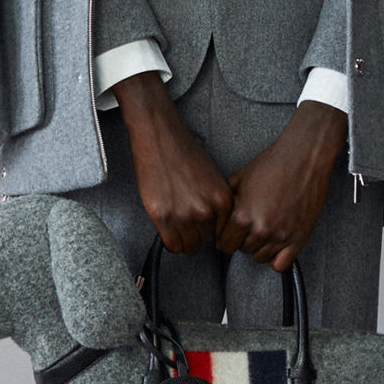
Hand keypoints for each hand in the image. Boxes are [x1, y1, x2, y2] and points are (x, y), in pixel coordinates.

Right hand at [112, 71, 233, 253]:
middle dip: (196, 235)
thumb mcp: (213, 177)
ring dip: (183, 240)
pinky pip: (171, 245)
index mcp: (223, 200)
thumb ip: (216, 202)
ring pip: (189, 247)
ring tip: (176, 227)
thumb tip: (213, 224)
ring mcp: (184, 215)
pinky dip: (170, 242)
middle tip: (186, 224)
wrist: (160, 137)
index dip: (211, 231)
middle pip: (205, 241)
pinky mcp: (162, 216)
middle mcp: (207, 211)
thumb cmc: (184, 152)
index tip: (204, 228)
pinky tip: (167, 230)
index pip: (223, 233)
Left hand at [220, 100, 347, 272]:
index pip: (224, 244)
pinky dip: (276, 257)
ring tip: (264, 229)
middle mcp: (260, 229)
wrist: (304, 157)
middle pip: (242, 250)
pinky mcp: (300, 238)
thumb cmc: (272, 163)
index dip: (226, 236)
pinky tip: (276, 243)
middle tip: (250, 224)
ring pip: (260, 257)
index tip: (231, 230)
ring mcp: (281, 236)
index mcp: (241, 216)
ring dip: (259, 246)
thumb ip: (226, 203)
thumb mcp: (239, 179)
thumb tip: (218, 219)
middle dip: (242, 239)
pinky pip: (281, 264)